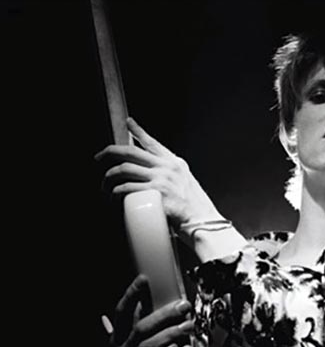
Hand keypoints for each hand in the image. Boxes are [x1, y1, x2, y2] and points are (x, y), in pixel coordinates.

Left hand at [95, 118, 219, 227]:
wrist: (204, 223)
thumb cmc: (195, 211)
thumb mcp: (187, 186)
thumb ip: (172, 178)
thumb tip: (154, 179)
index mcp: (176, 164)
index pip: (153, 143)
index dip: (138, 131)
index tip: (128, 123)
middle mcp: (168, 167)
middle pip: (130, 152)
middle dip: (109, 153)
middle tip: (99, 158)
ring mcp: (162, 179)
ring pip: (124, 169)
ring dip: (109, 179)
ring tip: (105, 188)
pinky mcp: (156, 193)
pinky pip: (127, 188)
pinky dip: (115, 193)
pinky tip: (113, 199)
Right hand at [104, 274, 194, 346]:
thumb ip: (129, 335)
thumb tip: (133, 311)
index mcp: (115, 344)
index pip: (120, 315)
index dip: (131, 296)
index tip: (143, 279)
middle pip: (139, 328)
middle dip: (162, 315)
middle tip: (183, 306)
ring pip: (145, 346)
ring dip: (169, 334)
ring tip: (188, 327)